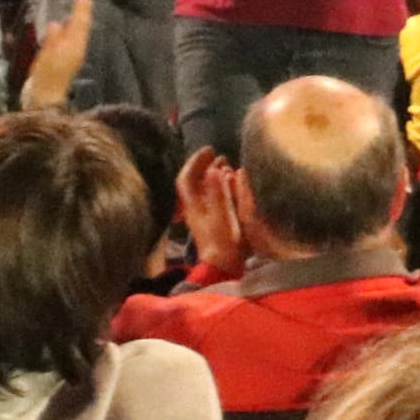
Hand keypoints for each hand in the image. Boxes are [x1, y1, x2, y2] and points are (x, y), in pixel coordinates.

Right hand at [23, 0, 95, 108]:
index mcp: (74, 47)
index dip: (81, 9)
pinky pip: (66, 41)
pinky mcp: (59, 62)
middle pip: (80, 28)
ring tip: (74, 8)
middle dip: (81, 13)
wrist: (43, 100)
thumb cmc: (46, 77)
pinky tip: (59, 28)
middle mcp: (74, 50)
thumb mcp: (48, 56)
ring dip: (75, 21)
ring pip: (74, 34)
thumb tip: (56, 22)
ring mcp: (68, 57)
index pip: (80, 24)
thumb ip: (53, 39)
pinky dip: (66, 32)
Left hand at [174, 145, 251, 279]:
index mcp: (195, 206)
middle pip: (195, 182)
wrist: (225, 269)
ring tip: (228, 165)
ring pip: (205, 190)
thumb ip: (218, 192)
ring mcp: (205, 216)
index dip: (195, 161)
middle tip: (221, 155)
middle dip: (206, 166)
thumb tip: (215, 169)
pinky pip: (214, 199)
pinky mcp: (214, 222)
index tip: (209, 150)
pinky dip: (222, 188)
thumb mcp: (222, 216)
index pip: (186, 178)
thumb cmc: (224, 243)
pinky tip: (233, 184)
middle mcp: (197, 209)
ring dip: (214, 176)